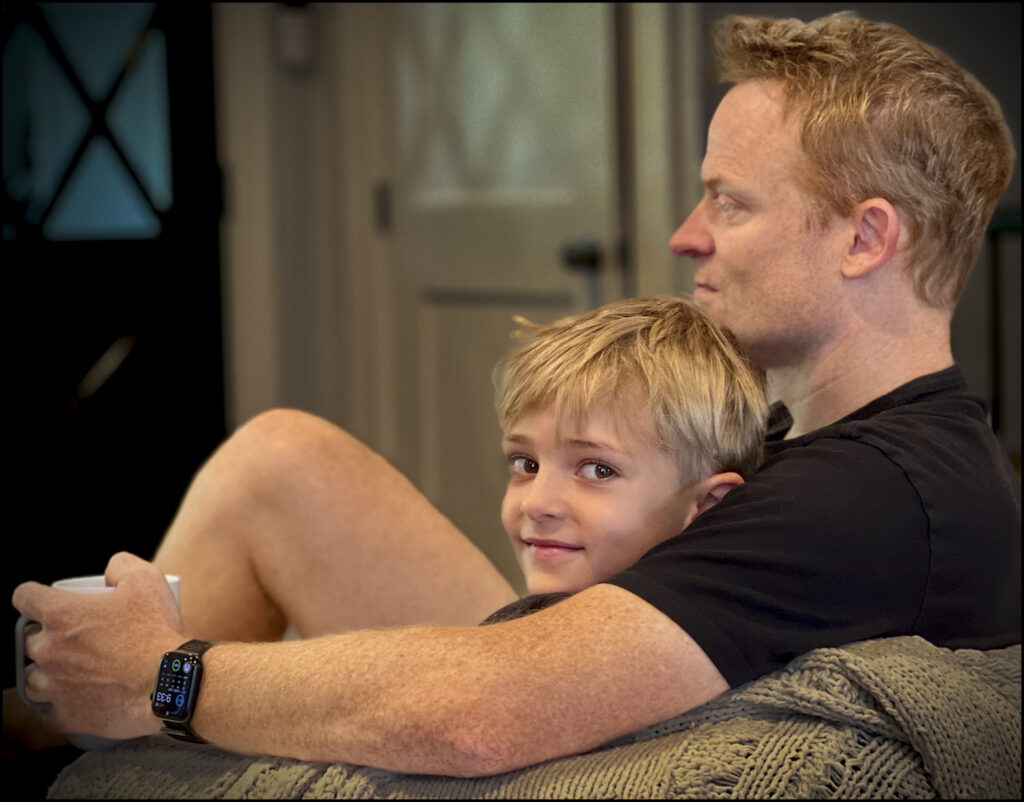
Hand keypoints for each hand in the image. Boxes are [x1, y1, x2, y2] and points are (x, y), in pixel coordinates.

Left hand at [11, 552, 184, 738]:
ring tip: (75, 670)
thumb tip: (108, 572)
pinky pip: (45, 713)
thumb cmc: (156, 633)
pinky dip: (58, 706)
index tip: (45, 602)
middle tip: (77, 638)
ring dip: (49, 672)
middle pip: (29, 640)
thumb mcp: (146, 579)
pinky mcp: (65, 716)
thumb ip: (120, 565)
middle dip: (48, 637)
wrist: (170, 682)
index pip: (24, 597)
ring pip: (33, 678)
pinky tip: (73, 699)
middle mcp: (50, 651)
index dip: (33, 596)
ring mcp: (54, 686)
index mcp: (61, 615)